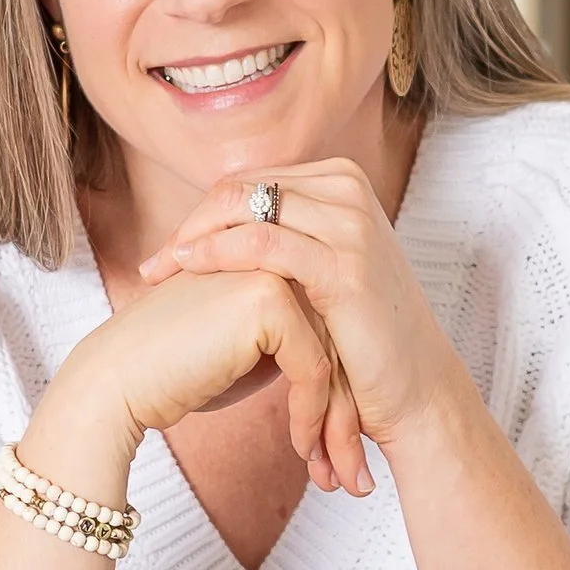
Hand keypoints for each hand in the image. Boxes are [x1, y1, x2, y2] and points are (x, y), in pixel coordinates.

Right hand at [26, 264, 369, 501]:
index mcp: (270, 259)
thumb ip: (290, 345)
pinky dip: (312, 416)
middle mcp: (276, 254)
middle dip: (348, 414)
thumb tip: (341, 369)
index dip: (339, 392)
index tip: (345, 449)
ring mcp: (273, 268)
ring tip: (343, 479)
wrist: (117, 381)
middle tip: (356, 475)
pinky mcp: (268, 298)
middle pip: (337, 340)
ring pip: (334, 355)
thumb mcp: (246, 354)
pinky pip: (313, 367)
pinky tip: (302, 452)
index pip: (328, 327)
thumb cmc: (175, 374)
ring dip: (338, 426)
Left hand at [137, 160, 468, 460]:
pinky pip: (261, 243)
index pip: (250, 181)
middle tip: (154, 265)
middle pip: (242, 187)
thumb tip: (212, 225)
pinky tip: (188, 274)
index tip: (169, 252)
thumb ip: (283, 240)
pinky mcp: (344, 263)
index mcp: (342, 182)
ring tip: (159, 274)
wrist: (415, 389)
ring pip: (246, 207)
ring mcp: (351, 222)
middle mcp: (349, 189)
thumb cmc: (362, 339)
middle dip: (191, 224)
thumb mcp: (321, 272)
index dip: (203, 214)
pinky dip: (216, 254)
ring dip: (193, 239)